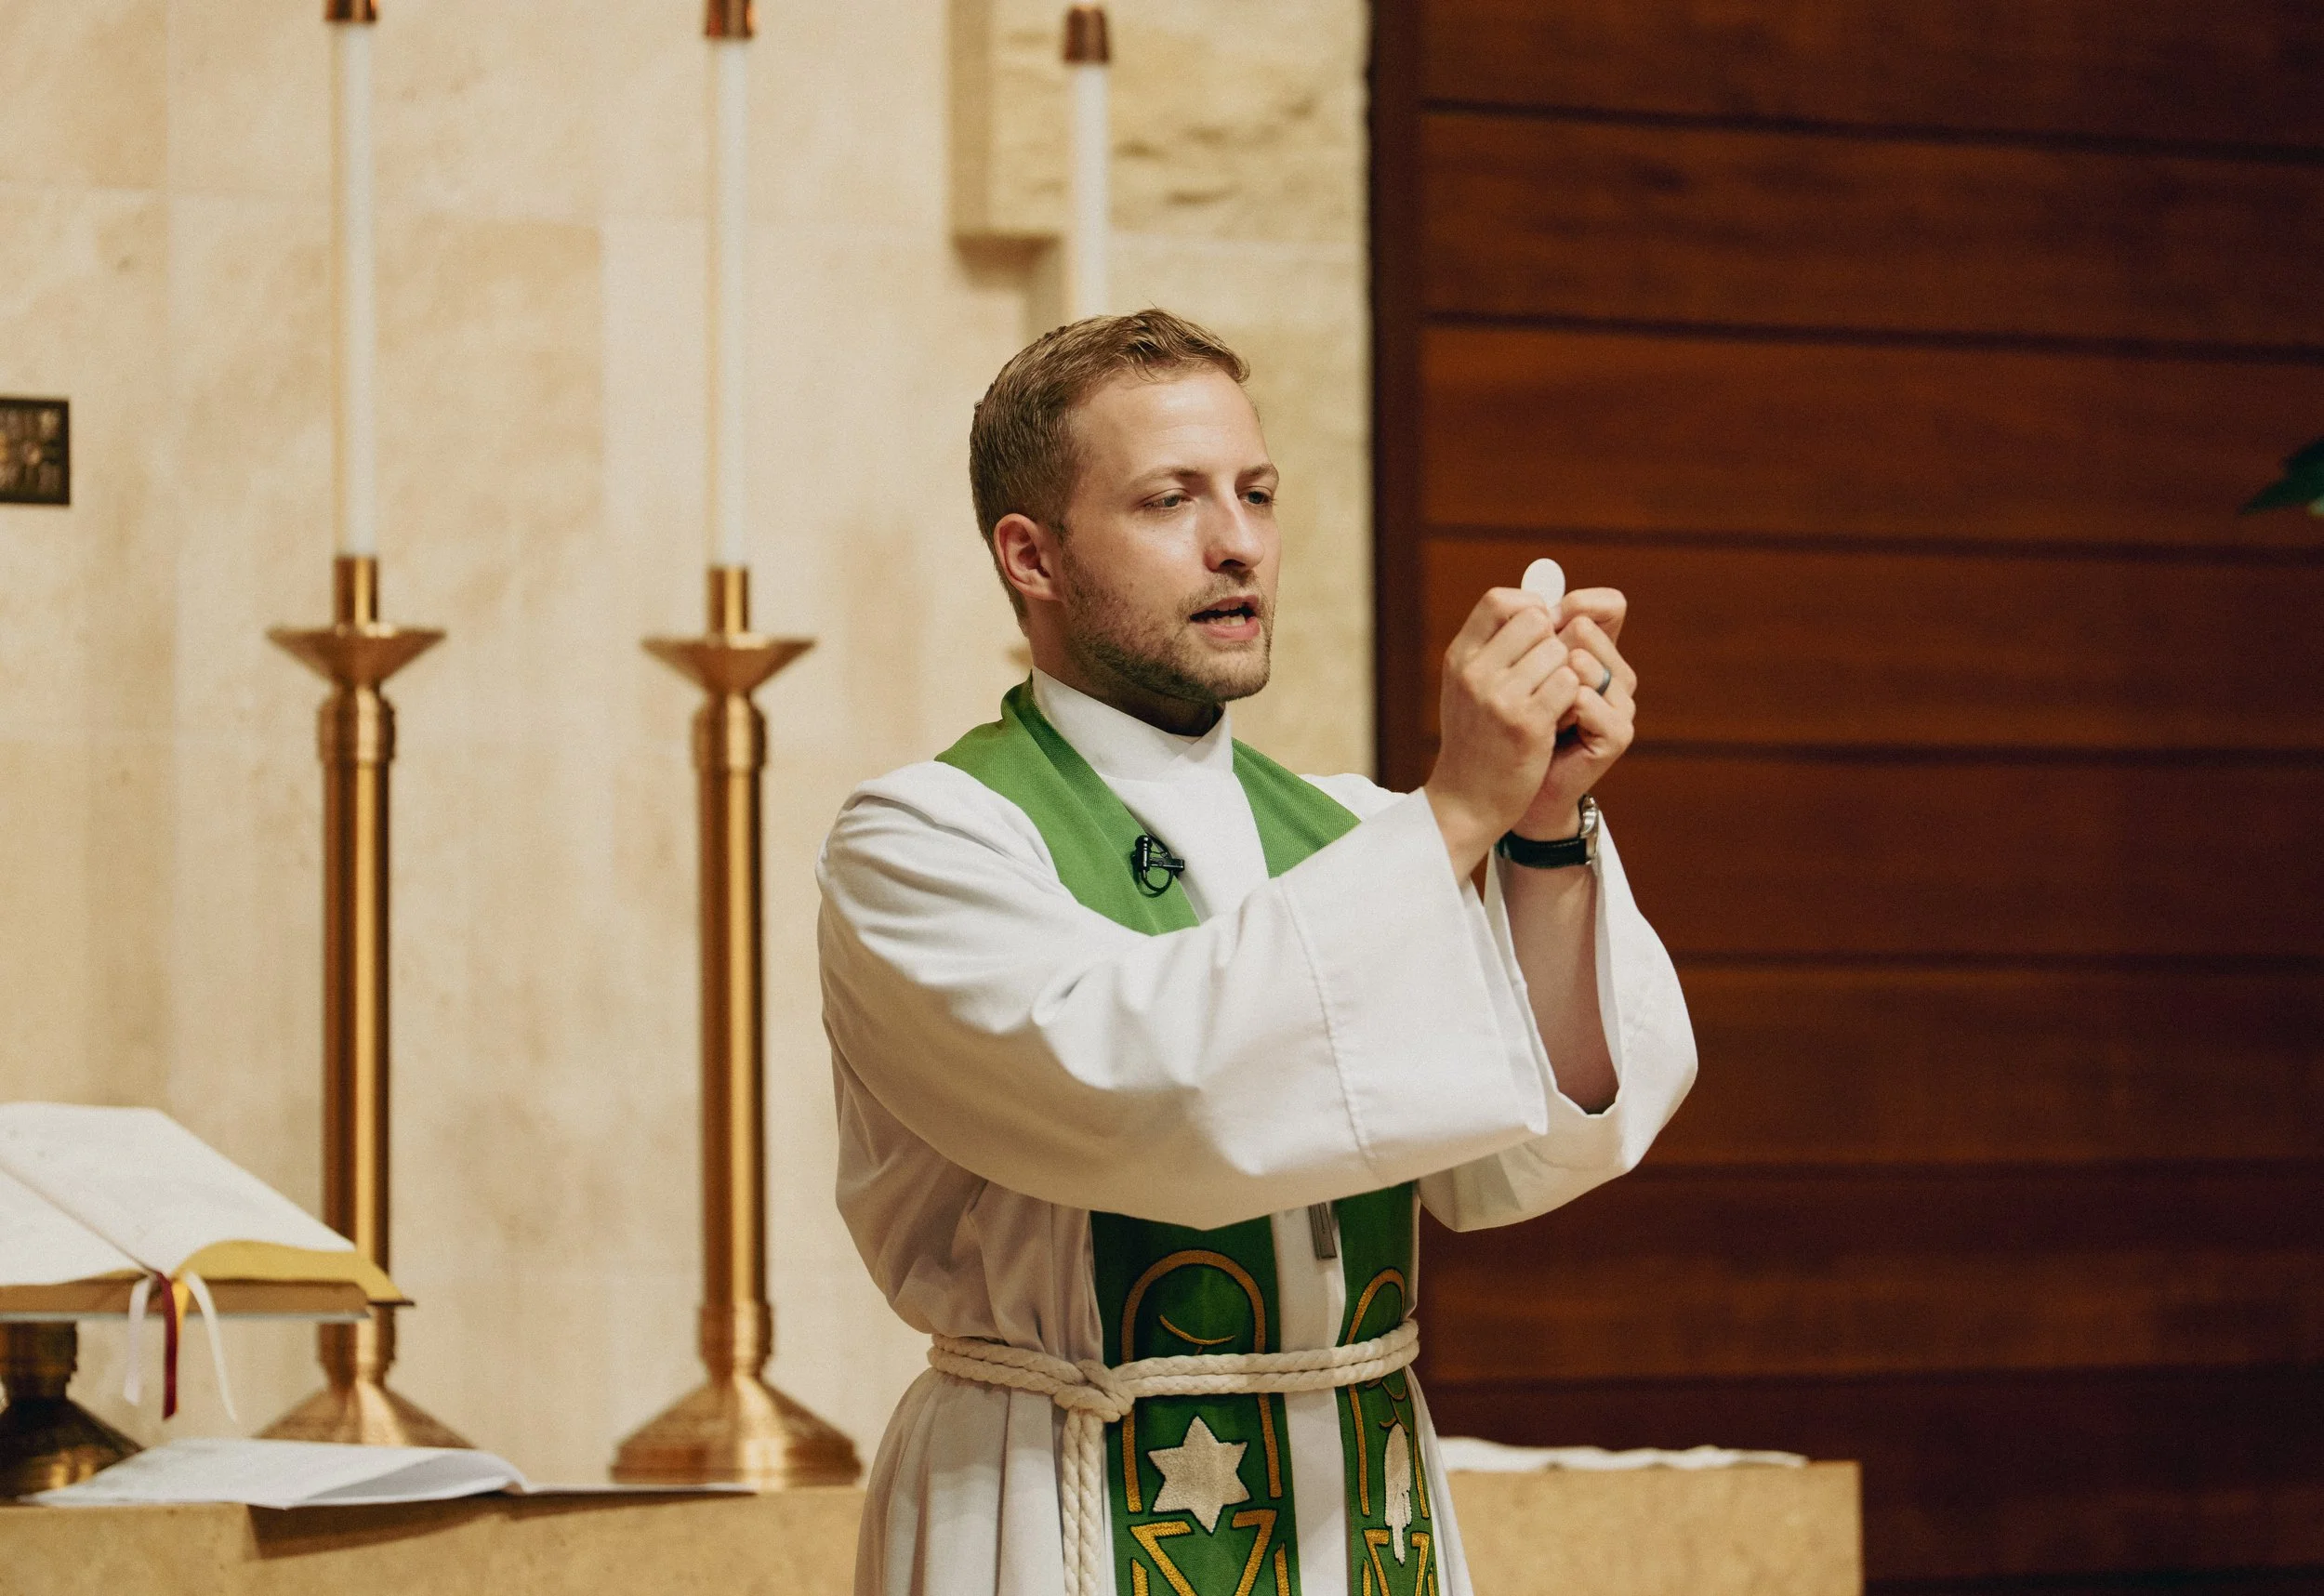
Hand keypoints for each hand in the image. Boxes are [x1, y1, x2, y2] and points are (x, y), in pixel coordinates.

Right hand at [1424, 587, 1589, 873]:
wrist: (1467, 801)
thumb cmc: (1475, 740)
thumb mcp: (1468, 687)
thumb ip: (1494, 648)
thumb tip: (1542, 606)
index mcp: (1459, 658)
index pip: (1499, 600)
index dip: (1529, 608)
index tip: (1539, 633)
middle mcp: (1474, 672)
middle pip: (1536, 621)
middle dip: (1553, 642)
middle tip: (1549, 673)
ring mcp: (1499, 698)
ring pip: (1559, 652)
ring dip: (1566, 673)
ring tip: (1551, 701)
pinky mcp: (1527, 724)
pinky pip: (1570, 683)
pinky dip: (1573, 699)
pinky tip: (1558, 719)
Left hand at [1512, 587, 1636, 840]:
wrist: (1506, 788)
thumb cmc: (1508, 725)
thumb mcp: (1512, 671)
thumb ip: (1526, 632)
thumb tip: (1536, 592)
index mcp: (1598, 653)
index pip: (1608, 605)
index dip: (1571, 607)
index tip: (1538, 627)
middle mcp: (1616, 673)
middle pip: (1587, 628)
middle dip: (1542, 650)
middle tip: (1525, 686)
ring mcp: (1621, 703)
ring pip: (1582, 661)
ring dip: (1543, 681)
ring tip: (1533, 709)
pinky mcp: (1618, 733)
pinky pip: (1584, 699)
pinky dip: (1556, 709)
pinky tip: (1544, 725)